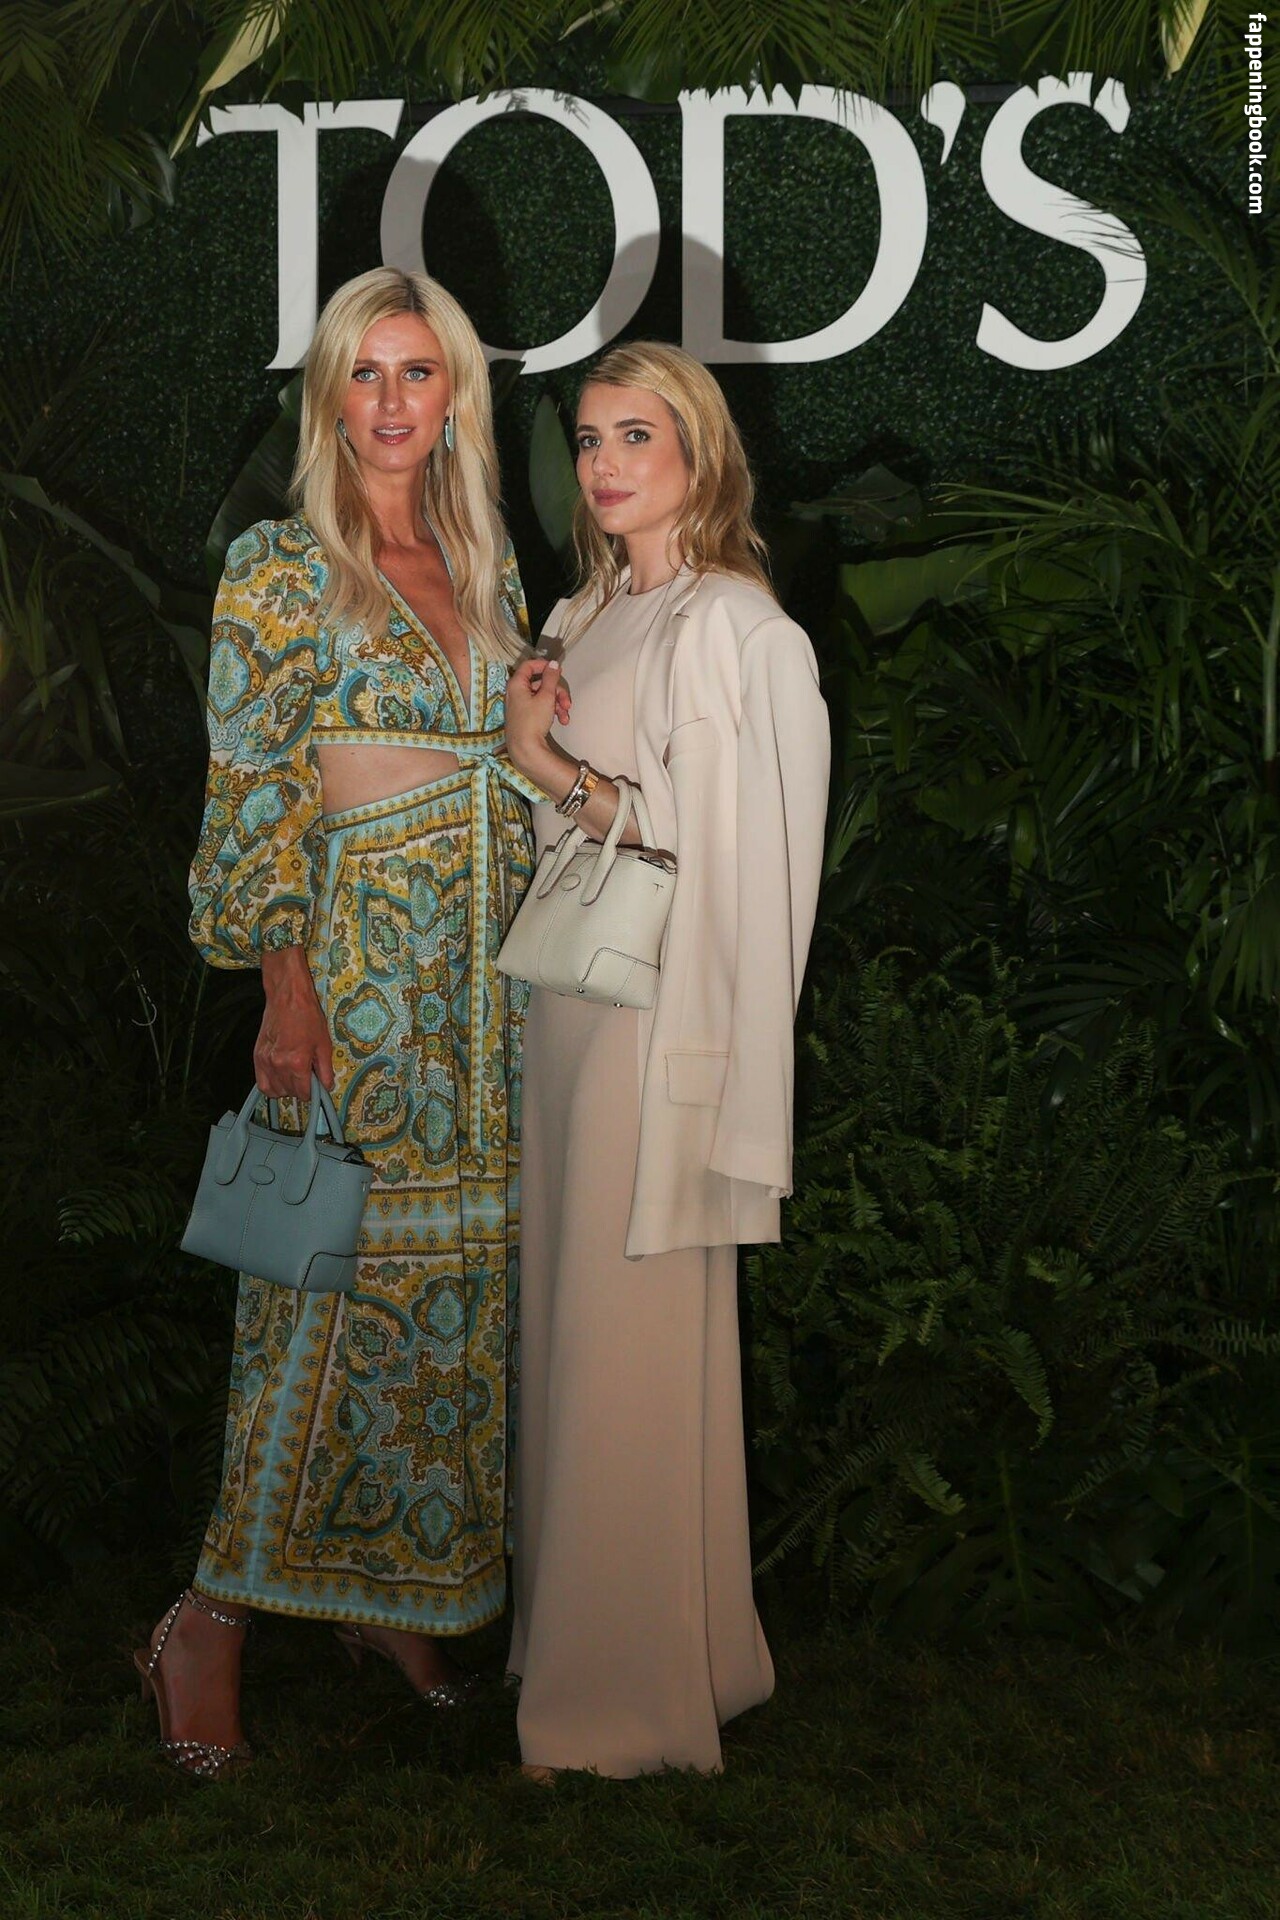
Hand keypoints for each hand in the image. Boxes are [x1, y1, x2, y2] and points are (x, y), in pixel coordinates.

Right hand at [255, 947, 333, 1097]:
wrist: (288, 998)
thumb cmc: (308, 1017)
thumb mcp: (323, 1043)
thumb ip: (325, 1070)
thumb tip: (327, 1087)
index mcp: (297, 1062)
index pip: (303, 1092)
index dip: (312, 1093)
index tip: (315, 1088)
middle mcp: (278, 1064)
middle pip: (288, 1092)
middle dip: (299, 1090)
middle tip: (306, 1078)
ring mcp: (265, 1061)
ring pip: (274, 1091)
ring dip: (285, 1089)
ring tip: (294, 1077)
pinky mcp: (257, 1056)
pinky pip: (261, 1083)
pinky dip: (271, 1085)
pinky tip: (280, 1078)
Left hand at [505, 657, 570, 772]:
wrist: (525, 749)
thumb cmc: (533, 721)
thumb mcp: (546, 697)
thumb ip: (551, 678)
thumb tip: (553, 664)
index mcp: (517, 684)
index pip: (528, 665)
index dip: (544, 665)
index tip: (557, 670)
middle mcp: (516, 693)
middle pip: (540, 683)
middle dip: (557, 692)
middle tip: (567, 702)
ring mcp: (520, 705)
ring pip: (543, 697)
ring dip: (557, 704)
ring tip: (565, 716)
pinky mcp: (525, 717)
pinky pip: (540, 707)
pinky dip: (551, 712)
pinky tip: (562, 721)